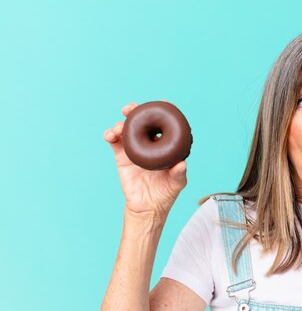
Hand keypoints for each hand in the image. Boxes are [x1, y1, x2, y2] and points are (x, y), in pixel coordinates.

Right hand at [104, 101, 187, 218]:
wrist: (148, 207)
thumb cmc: (166, 193)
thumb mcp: (177, 183)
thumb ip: (179, 174)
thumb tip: (182, 164)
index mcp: (164, 146)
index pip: (163, 125)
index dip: (161, 112)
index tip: (160, 103)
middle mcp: (149, 144)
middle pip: (141, 122)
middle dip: (135, 111)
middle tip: (131, 108)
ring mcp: (134, 149)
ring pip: (126, 129)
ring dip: (121, 123)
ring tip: (120, 126)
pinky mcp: (121, 157)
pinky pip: (114, 142)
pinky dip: (110, 134)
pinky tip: (110, 135)